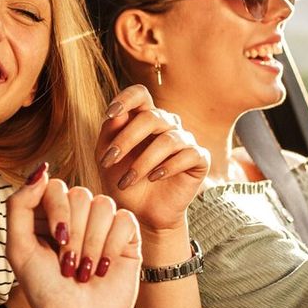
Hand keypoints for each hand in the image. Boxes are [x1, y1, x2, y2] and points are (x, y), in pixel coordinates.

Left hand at [6, 164, 140, 307]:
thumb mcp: (18, 247)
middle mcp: (76, 215)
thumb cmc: (45, 289)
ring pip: (103, 205)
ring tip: (85, 271)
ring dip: (92, 244)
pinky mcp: (126, 238)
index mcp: (48, 214)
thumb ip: (19, 205)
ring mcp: (102, 224)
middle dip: (74, 234)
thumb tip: (42, 170)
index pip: (54, 186)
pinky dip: (112, 246)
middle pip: (80, 194)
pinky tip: (104, 268)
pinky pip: (124, 220)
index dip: (57, 211)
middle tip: (69, 265)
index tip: (55, 242)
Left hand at [98, 85, 209, 233]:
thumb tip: (116, 114)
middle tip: (109, 161)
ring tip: (127, 180)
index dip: (126, 99)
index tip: (111, 114)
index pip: (140, 94)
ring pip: (168, 139)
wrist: (142, 213)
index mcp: (144, 118)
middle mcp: (167, 125)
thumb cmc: (123, 182)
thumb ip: (109, 134)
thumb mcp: (107, 158)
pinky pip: (189, 154)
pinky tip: (154, 178)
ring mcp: (185, 140)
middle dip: (127, 139)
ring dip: (143, 161)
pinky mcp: (199, 159)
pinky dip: (168, 167)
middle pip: (151, 117)